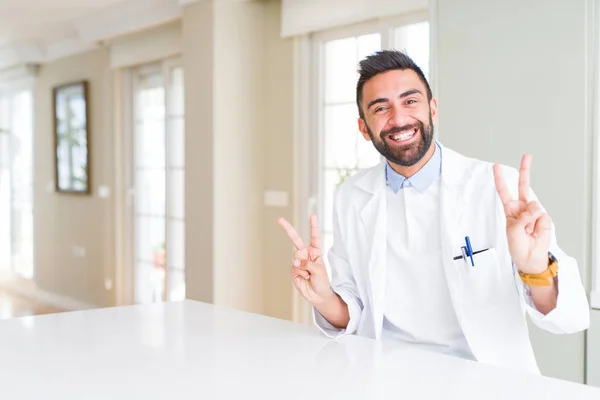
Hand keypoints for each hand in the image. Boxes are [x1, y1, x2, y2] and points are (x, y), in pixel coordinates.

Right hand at [277, 215, 334, 305]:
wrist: (318, 295)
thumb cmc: (323, 282)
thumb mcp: (319, 270)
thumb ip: (308, 263)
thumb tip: (296, 262)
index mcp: (315, 251)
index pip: (314, 236)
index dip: (313, 226)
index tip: (312, 215)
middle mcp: (306, 254)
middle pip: (295, 240)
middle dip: (288, 229)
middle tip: (279, 219)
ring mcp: (299, 262)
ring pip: (296, 256)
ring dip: (303, 265)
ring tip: (309, 274)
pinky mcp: (293, 270)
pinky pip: (294, 267)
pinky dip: (300, 272)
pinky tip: (304, 277)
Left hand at [493, 154, 550, 273]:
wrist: (530, 257)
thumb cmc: (518, 245)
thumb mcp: (513, 231)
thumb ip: (523, 217)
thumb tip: (536, 207)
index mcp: (510, 210)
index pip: (504, 191)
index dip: (500, 179)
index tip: (496, 166)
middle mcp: (522, 208)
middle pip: (523, 186)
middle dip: (525, 170)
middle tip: (527, 155)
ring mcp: (534, 212)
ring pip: (533, 205)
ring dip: (530, 219)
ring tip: (528, 231)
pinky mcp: (544, 218)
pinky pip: (541, 216)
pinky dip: (538, 225)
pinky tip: (536, 232)